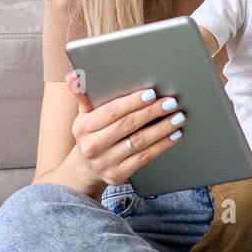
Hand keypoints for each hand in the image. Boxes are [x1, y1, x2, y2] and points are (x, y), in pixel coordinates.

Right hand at [64, 71, 186, 185]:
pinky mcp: (118, 175)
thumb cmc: (91, 134)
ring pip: (139, 142)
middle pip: (127, 126)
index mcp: (83, 127)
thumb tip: (73, 76)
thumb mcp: (83, 115)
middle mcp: (92, 146)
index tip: (151, 94)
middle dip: (152, 112)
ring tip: (177, 117)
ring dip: (162, 129)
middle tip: (170, 103)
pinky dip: (162, 145)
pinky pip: (144, 158)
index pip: (111, 112)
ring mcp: (105, 163)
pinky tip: (174, 135)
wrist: (85, 169)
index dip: (132, 102)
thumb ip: (83, 95)